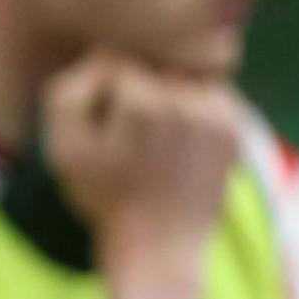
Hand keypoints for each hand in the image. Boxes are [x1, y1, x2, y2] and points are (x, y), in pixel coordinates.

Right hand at [41, 53, 238, 257]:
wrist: (159, 244)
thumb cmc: (104, 197)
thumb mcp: (62, 148)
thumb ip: (68, 91)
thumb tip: (99, 53)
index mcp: (144, 102)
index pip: (115, 57)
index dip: (99, 84)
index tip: (99, 117)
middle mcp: (187, 100)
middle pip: (153, 61)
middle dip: (137, 83)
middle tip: (127, 127)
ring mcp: (219, 114)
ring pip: (184, 74)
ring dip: (168, 90)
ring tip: (154, 132)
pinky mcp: (236, 128)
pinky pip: (211, 93)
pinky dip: (194, 105)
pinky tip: (179, 138)